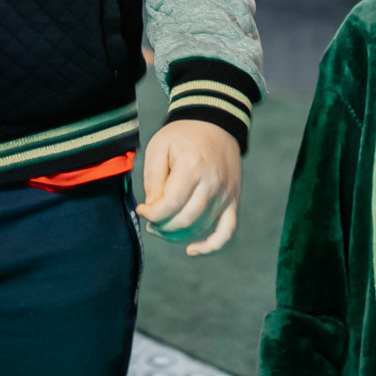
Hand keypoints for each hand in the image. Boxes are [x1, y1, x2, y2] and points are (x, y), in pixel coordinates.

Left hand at [137, 120, 240, 256]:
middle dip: (161, 226)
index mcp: (192, 167)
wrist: (215, 124)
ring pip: (200, 228)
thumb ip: (153, 179)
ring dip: (177, 234)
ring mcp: (225, 195)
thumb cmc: (182, 136)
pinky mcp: (233, 202)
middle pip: (184, 220)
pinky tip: (192, 250)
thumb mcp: (158, 147)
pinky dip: (211, 246)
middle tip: (151, 220)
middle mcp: (212, 184)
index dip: (151, 213)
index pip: (169, 204)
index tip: (142, 209)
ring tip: (163, 226)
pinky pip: (226, 232)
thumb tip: (152, 209)